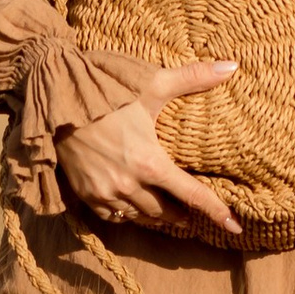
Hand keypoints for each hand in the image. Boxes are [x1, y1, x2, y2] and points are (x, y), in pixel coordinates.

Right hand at [55, 61, 243, 240]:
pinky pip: (113, 216)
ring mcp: (106, 192)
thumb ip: (194, 77)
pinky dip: (127, 215)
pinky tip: (133, 208)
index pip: (193, 196)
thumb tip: (232, 66)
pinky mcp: (85, 194)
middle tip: (190, 212)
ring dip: (156, 216)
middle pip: (166, 212)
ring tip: (166, 211)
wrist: (59, 98)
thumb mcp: (153, 84)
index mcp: (151, 163)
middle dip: (181, 213)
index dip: (216, 211)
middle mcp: (130, 185)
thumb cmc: (108, 91)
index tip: (235, 227)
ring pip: (139, 217)